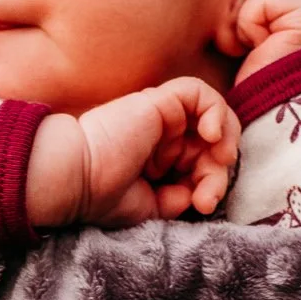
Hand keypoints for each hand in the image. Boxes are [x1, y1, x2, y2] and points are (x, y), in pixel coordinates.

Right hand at [26, 79, 240, 229]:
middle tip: (208, 196)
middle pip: (211, 142)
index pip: (202, 162)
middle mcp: (161, 134)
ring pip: (212, 114)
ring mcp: (161, 116)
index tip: (203, 206)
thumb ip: (177, 199)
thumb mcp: (149, 207)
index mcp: (158, 157)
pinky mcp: (159, 102)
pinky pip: (199, 92)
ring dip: (226, 138)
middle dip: (219, 171)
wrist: (74, 179)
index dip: (212, 183)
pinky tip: (211, 136)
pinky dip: (215, 110)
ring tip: (221, 160)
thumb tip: (200, 195)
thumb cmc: (99, 195)